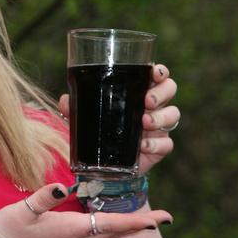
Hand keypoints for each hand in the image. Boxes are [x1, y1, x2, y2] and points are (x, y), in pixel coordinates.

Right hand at [0, 183, 171, 237]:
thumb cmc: (7, 231)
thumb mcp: (22, 211)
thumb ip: (42, 198)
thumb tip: (60, 186)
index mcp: (71, 230)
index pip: (112, 224)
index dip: (137, 221)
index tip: (161, 218)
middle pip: (115, 230)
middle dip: (139, 224)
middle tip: (163, 217)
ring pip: (106, 233)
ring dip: (126, 226)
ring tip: (144, 218)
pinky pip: (94, 234)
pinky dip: (109, 226)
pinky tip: (109, 220)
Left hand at [58, 63, 179, 174]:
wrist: (105, 165)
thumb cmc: (99, 129)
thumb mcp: (84, 116)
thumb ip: (74, 106)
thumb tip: (64, 101)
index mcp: (138, 90)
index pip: (157, 75)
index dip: (160, 71)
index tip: (155, 73)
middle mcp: (153, 105)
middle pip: (170, 89)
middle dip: (162, 93)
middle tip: (147, 101)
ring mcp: (159, 127)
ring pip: (173, 115)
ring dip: (161, 117)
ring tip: (145, 122)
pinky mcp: (159, 147)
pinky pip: (166, 144)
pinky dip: (156, 144)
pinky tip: (142, 145)